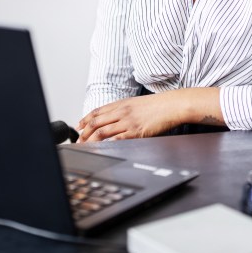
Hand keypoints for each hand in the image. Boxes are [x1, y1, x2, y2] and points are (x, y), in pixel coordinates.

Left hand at [77, 88, 221, 141]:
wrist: (172, 105)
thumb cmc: (158, 105)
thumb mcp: (137, 103)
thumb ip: (125, 110)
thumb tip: (115, 118)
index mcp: (121, 104)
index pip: (97, 111)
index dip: (85, 119)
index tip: (79, 126)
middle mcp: (121, 112)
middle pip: (96, 122)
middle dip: (84, 133)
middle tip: (78, 141)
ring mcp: (127, 121)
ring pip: (102, 131)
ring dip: (91, 140)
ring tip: (86, 147)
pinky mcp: (136, 131)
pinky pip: (117, 139)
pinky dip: (107, 144)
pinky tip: (102, 149)